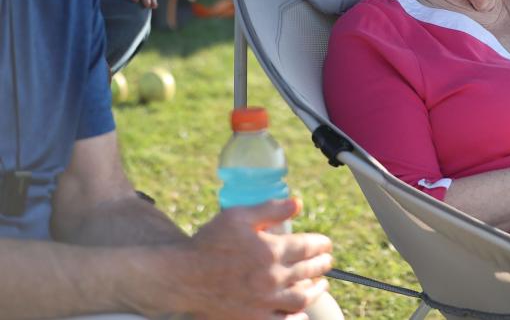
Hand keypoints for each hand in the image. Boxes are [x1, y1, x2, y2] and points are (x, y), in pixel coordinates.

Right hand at [161, 199, 332, 319]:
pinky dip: (296, 317)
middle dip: (322, 264)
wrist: (181, 277)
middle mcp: (271, 278)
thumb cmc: (208, 244)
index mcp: (271, 251)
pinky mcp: (252, 319)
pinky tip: (300, 311)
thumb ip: (271, 209)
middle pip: (308, 271)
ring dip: (315, 290)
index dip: (321, 244)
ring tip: (320, 284)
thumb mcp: (238, 217)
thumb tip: (298, 203)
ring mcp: (263, 301)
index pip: (308, 247)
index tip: (325, 244)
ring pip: (302, 298)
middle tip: (326, 261)